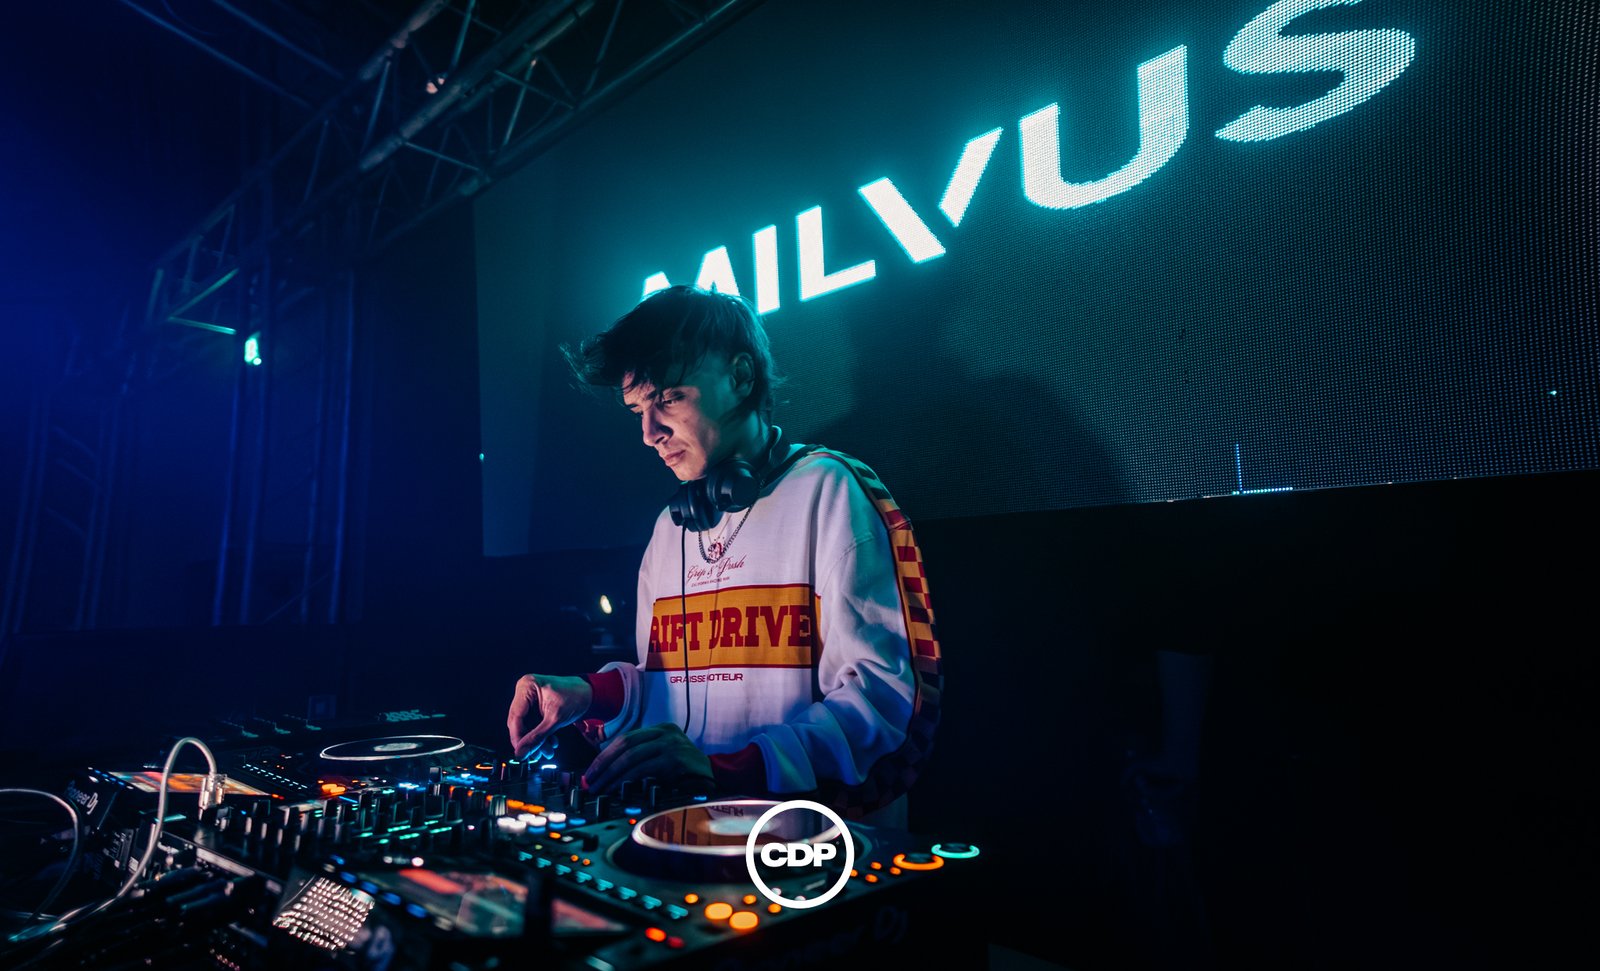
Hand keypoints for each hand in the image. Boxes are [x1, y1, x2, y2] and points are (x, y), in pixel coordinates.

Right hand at [507, 674, 592, 758]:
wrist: (590, 693)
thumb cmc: (576, 697)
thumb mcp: (556, 719)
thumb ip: (537, 737)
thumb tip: (521, 753)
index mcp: (527, 686)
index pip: (516, 717)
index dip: (518, 737)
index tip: (521, 753)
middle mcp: (525, 690)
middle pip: (519, 722)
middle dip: (529, 740)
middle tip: (536, 755)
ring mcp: (529, 698)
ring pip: (526, 725)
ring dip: (536, 740)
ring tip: (547, 751)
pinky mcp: (534, 706)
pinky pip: (532, 723)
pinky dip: (540, 734)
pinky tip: (551, 742)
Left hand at [583, 723, 712, 791]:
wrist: (714, 781)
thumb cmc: (685, 772)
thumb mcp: (663, 757)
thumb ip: (642, 757)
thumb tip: (606, 770)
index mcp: (661, 729)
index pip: (626, 739)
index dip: (604, 756)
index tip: (590, 772)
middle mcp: (666, 733)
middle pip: (626, 745)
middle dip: (604, 765)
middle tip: (590, 782)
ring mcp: (673, 745)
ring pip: (633, 757)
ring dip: (612, 775)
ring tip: (601, 789)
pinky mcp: (677, 760)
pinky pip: (645, 770)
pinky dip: (628, 780)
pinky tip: (619, 790)